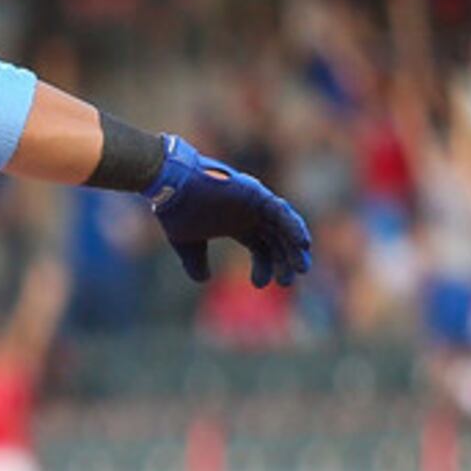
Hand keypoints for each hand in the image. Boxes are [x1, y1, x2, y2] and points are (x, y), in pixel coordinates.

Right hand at [145, 135, 310, 287]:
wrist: (168, 186)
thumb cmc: (176, 210)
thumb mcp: (187, 243)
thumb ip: (196, 261)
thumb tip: (203, 279)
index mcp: (237, 224)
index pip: (261, 247)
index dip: (265, 266)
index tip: (260, 285)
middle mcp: (250, 214)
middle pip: (276, 240)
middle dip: (284, 261)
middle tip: (286, 282)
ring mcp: (254, 202)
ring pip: (283, 226)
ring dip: (294, 246)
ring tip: (300, 268)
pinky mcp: (255, 193)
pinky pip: (280, 211)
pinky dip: (293, 226)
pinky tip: (302, 243)